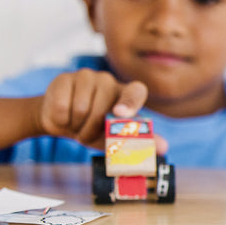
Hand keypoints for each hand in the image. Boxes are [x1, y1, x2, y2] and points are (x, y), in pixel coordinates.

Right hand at [37, 69, 167, 152]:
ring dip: (76, 127)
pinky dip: (61, 120)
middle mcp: (109, 81)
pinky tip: (63, 116)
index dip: (129, 102)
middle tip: (86, 134)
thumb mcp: (116, 138)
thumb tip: (164, 148)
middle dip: (90, 130)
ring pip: (81, 109)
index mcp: (126, 94)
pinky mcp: (64, 78)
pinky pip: (63, 106)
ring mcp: (86, 76)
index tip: (119, 114)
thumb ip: (139, 141)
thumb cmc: (94, 129)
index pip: (136, 91)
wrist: (61, 120)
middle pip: (100, 110)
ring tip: (76, 124)